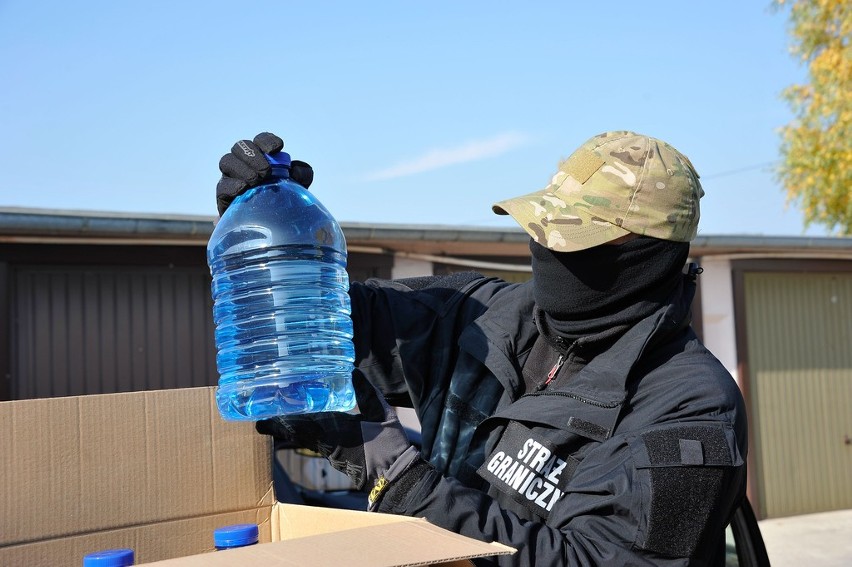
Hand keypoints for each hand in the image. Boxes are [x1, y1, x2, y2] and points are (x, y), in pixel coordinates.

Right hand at [216, 132, 314, 215]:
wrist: (270, 225)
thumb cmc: (283, 200)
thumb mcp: (298, 186)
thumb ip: (302, 175)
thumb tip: (296, 171)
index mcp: (261, 156)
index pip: (260, 140)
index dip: (266, 141)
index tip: (277, 148)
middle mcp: (244, 162)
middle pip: (240, 146)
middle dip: (253, 156)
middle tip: (266, 171)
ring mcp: (231, 177)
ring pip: (227, 161)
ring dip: (242, 168)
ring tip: (255, 180)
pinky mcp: (223, 195)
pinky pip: (222, 185)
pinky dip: (232, 185)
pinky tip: (243, 189)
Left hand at [256, 372, 412, 491]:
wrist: (394, 473)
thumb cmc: (389, 445)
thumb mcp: (382, 414)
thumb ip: (367, 393)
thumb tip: (354, 372)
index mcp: (336, 432)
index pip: (302, 426)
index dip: (282, 422)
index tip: (264, 417)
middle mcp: (328, 442)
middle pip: (297, 432)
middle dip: (279, 423)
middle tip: (261, 414)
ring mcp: (331, 450)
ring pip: (303, 437)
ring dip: (288, 428)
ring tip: (273, 417)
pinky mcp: (335, 454)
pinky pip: (313, 441)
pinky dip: (301, 433)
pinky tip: (297, 425)